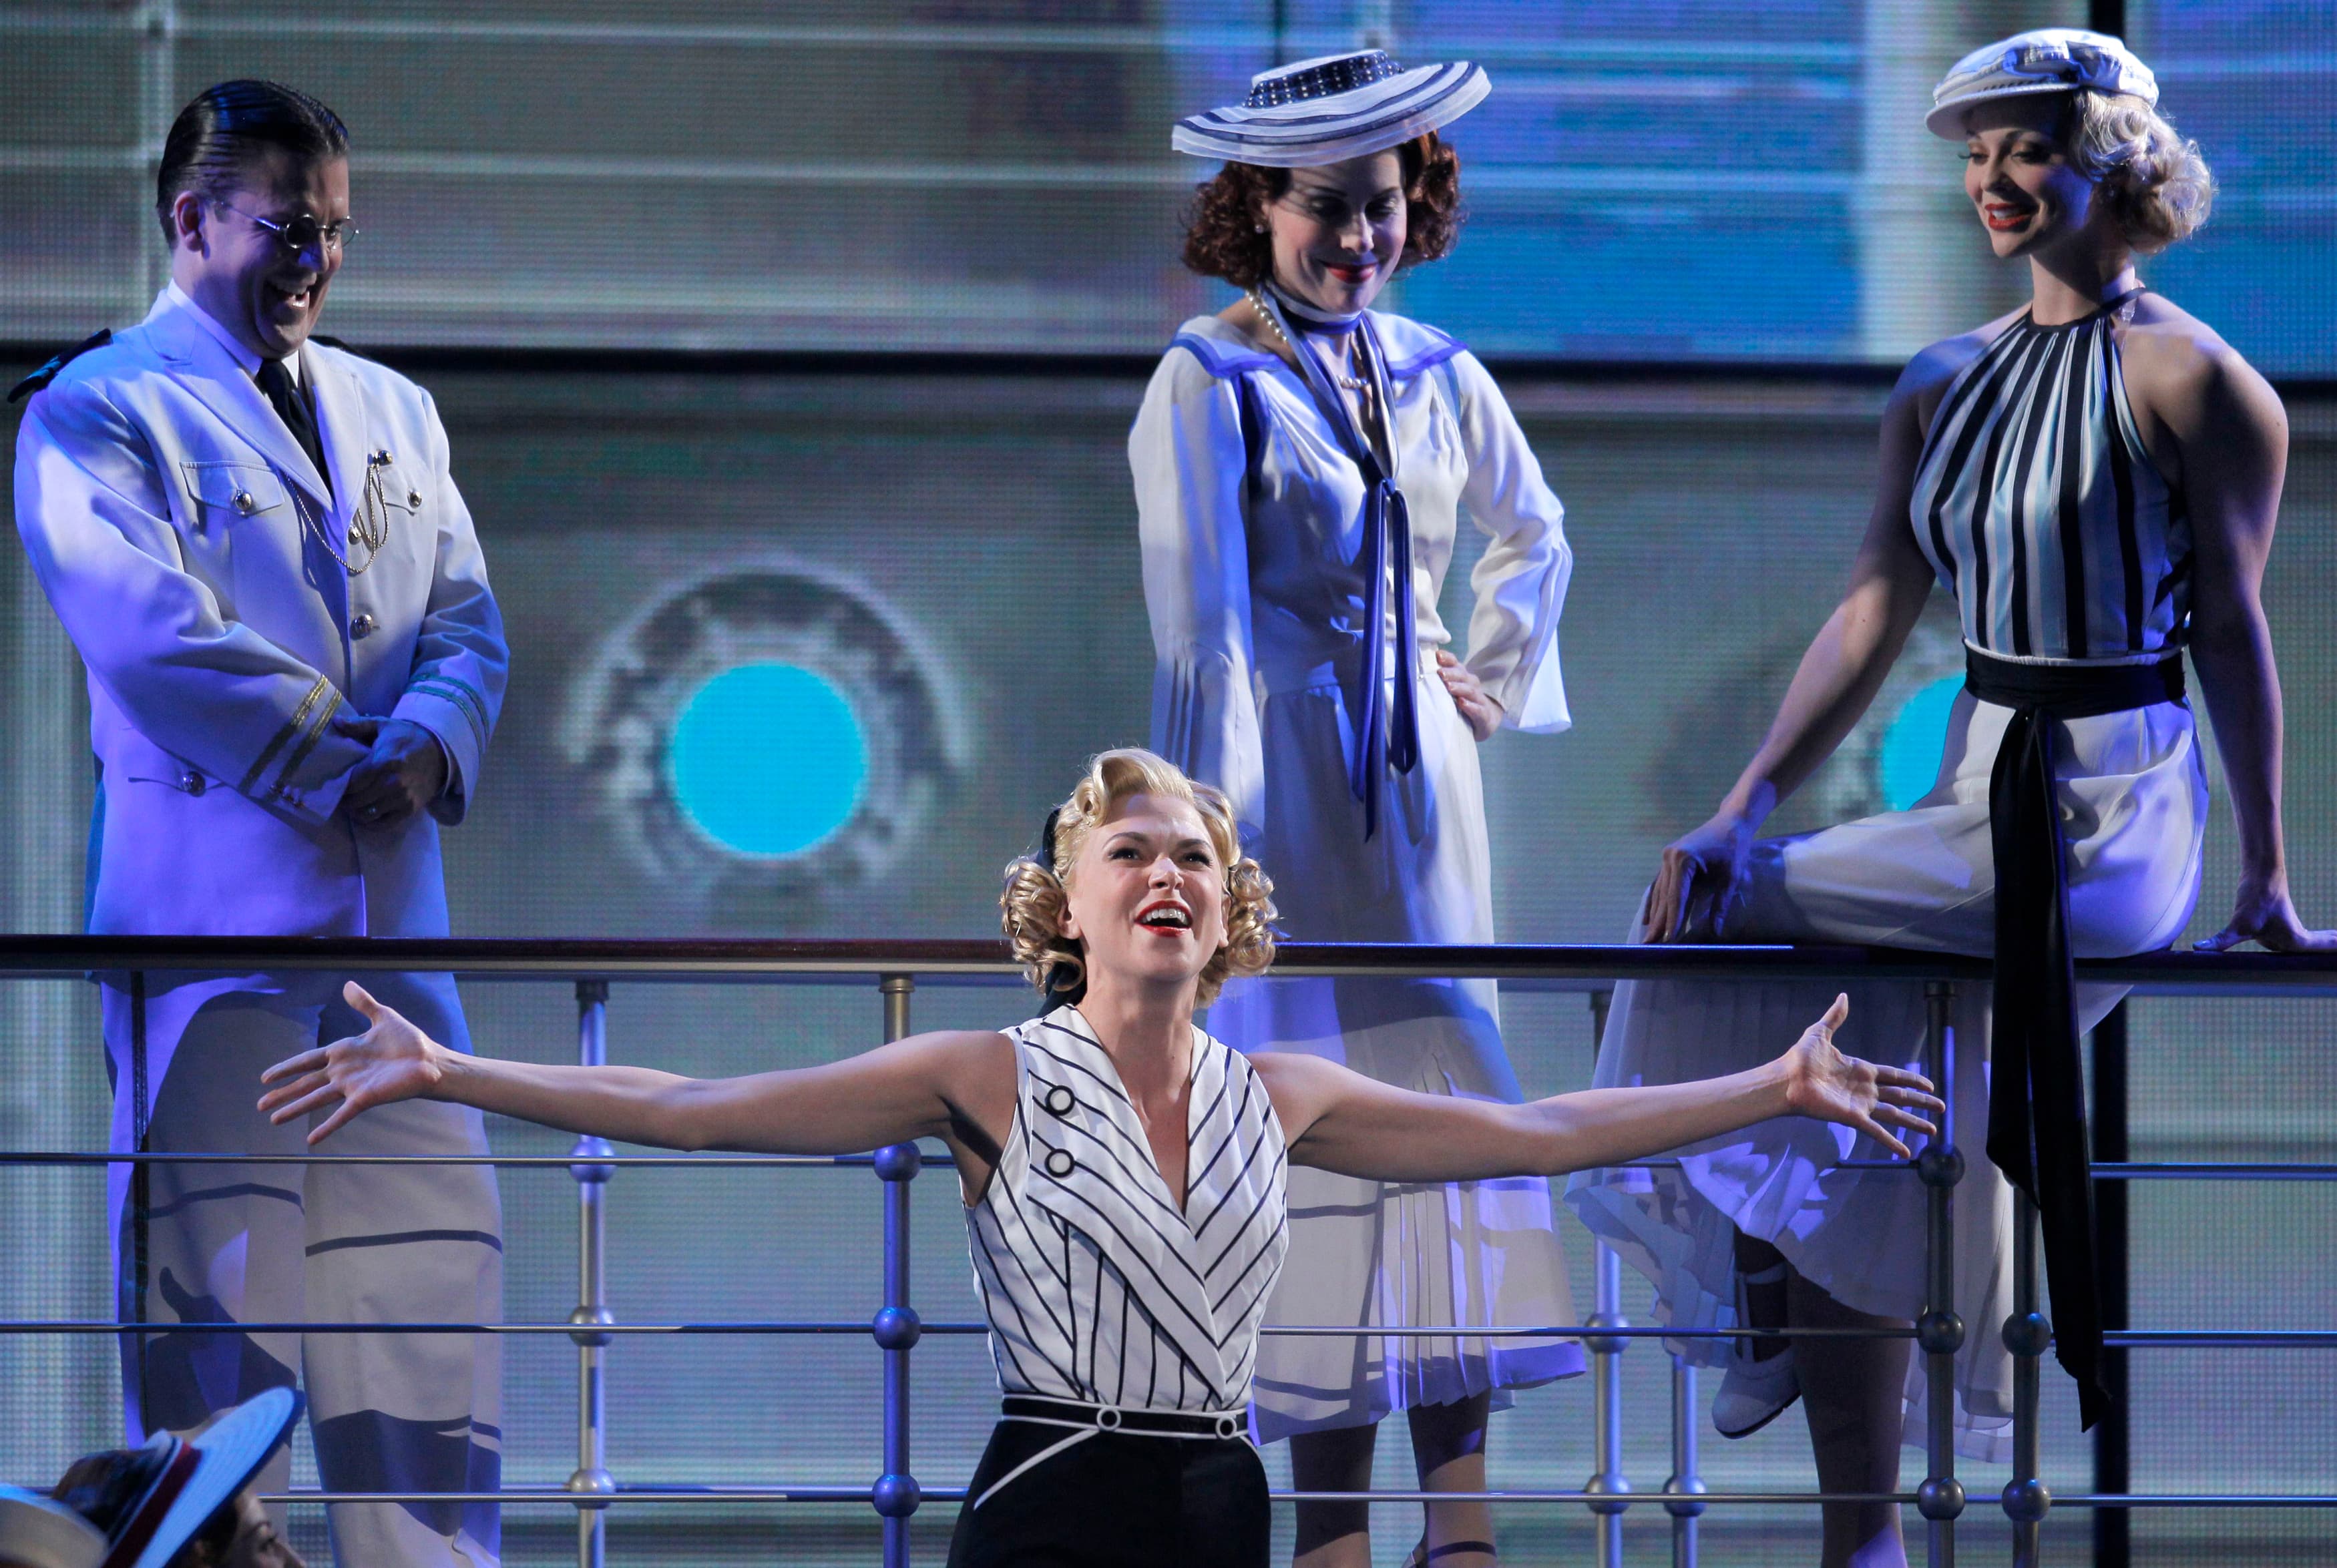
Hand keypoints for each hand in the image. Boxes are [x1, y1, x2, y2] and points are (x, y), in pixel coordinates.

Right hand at [257, 981, 445, 1142]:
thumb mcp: (384, 1017)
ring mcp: (352, 1086)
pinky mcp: (365, 1098)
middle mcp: (343, 1071)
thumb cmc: (409, 1041)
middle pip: (306, 1083)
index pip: (307, 1060)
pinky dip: (326, 1126)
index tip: (266, 1077)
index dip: (287, 1067)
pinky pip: (341, 1115)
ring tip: (274, 1119)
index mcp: (343, 1051)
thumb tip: (347, 984)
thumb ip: (363, 1003)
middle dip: (283, 1093)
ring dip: (295, 1109)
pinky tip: (310, 1140)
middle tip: (260, 1104)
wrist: (431, 1060)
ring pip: (316, 1099)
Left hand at [336, 716, 447, 828]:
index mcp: (383, 762)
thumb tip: (336, 722)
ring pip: (367, 814)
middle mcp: (392, 783)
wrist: (442, 752)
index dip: (341, 786)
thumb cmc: (408, 738)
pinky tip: (366, 815)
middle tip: (342, 796)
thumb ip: (359, 726)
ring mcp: (402, 798)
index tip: (337, 785)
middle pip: (357, 801)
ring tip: (353, 806)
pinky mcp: (410, 809)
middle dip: (346, 800)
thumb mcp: (385, 726)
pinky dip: (371, 822)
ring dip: (356, 812)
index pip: (352, 783)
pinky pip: (384, 823)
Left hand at [1435, 650, 1502, 741]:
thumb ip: (1440, 681)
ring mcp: (1479, 699)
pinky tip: (1462, 703)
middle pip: (1463, 676)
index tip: (1438, 656)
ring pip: (1470, 690)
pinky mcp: (1484, 714)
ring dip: (1459, 688)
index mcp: (1462, 677)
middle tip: (1440, 673)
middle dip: (1451, 673)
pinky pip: (1478, 709)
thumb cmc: (1464, 701)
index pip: (1456, 664)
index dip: (1448, 659)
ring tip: (1448, 687)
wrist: (1486, 719)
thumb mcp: (1452, 690)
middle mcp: (1471, 685)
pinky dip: (1470, 706)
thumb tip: (1417, 672)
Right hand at [1642, 812, 1758, 942]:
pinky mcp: (1669, 860)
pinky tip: (1648, 918)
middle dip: (1658, 922)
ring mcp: (1666, 858)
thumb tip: (1717, 931)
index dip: (1672, 920)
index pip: (1676, 897)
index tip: (1667, 940)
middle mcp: (1669, 858)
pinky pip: (1659, 884)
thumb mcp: (1731, 877)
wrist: (1732, 821)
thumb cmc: (1734, 847)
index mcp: (1683, 859)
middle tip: (1650, 945)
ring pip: (1659, 892)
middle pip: (1664, 896)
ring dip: (1655, 915)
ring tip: (1648, 937)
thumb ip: (1721, 904)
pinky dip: (1655, 902)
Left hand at [1777, 995, 1942, 1160]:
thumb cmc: (1800, 1058)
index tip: (1929, 1085)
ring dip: (1914, 1123)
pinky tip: (1905, 1153)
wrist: (1787, 1079)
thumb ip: (1835, 1017)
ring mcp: (1861, 1105)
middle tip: (1941, 1107)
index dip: (1912, 1080)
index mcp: (1861, 1070)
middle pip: (1901, 1096)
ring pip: (1895, 1115)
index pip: (1894, 1075)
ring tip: (1933, 1130)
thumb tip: (1844, 996)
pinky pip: (1877, 1131)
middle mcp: (1865, 1089)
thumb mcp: (1820, 1032)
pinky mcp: (1853, 1118)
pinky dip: (1891, 1142)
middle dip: (1921, 1102)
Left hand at [2195, 874, 2336, 952]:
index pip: (2323, 949)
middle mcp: (2297, 937)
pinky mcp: (2284, 925)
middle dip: (2334, 949)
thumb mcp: (2238, 925)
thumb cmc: (2255, 898)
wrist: (2262, 873)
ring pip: (2317, 942)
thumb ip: (2221, 941)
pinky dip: (2324, 940)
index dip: (2334, 949)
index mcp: (2294, 940)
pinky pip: (2309, 938)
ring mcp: (2292, 931)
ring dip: (2331, 945)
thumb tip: (2198, 949)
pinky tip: (2328, 940)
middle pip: (2323, 947)